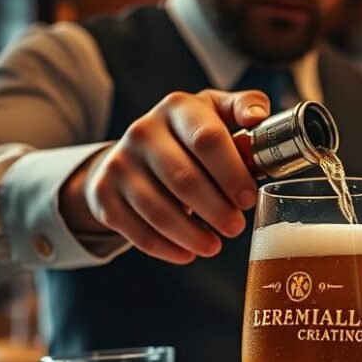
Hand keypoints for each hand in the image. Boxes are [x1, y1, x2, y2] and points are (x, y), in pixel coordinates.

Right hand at [59, 89, 269, 263]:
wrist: (135, 152)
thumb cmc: (190, 137)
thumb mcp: (216, 113)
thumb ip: (244, 108)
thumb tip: (257, 115)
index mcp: (178, 108)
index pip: (207, 139)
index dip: (233, 174)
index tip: (248, 198)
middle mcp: (143, 131)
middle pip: (184, 179)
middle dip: (216, 210)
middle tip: (235, 227)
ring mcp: (120, 163)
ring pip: (159, 210)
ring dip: (192, 235)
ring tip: (214, 246)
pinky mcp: (105, 195)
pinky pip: (137, 230)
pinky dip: (166, 248)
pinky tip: (187, 253)